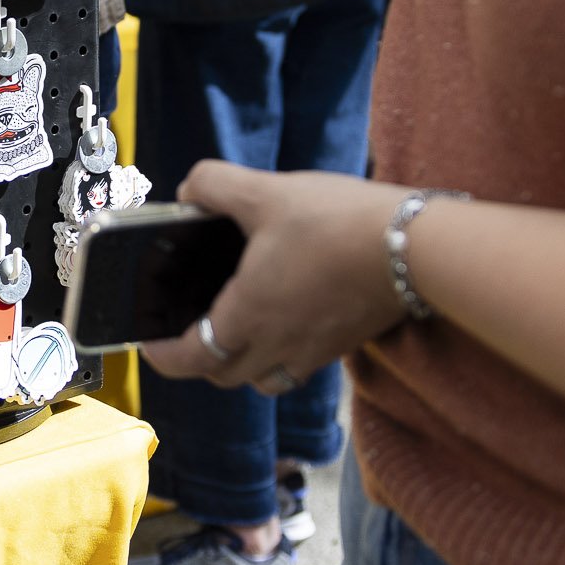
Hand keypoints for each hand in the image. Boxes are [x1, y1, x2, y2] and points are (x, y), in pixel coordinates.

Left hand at [141, 163, 412, 391]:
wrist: (415, 246)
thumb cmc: (337, 222)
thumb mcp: (265, 190)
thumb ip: (215, 185)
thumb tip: (190, 190)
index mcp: (249, 315)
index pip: (191, 358)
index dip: (163, 356)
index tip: (149, 342)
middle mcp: (278, 345)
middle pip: (225, 375)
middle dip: (200, 359)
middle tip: (190, 329)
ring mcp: (315, 350)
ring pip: (265, 379)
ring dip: (244, 363)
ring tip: (240, 327)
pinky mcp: (345, 343)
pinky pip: (300, 366)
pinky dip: (282, 354)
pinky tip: (291, 314)